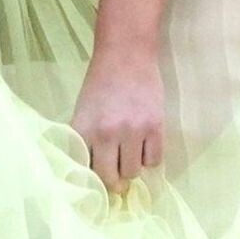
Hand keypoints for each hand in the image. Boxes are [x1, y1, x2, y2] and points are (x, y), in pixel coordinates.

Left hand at [70, 50, 165, 194]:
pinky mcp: (155, 127)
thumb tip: (90, 169)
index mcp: (84, 129)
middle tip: (116, 177)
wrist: (126, 54)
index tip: (96, 184)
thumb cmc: (100, 82)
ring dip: (132, 168)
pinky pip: (154, 160)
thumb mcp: (83, 110)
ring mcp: (133, 131)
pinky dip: (149, 159)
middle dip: (114, 181)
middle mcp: (107, 134)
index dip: (91, 181)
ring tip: (130, 154)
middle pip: (111, 178)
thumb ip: (84, 139)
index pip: (85, 170)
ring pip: (133, 172)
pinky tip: (144, 146)